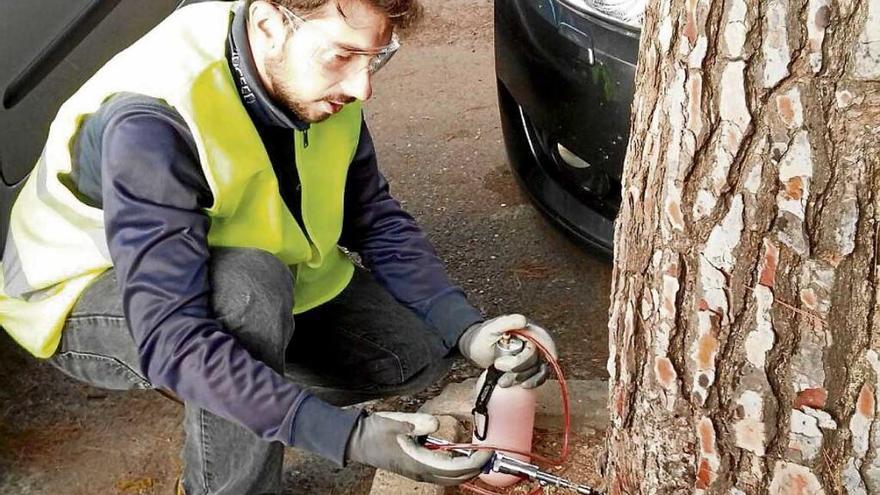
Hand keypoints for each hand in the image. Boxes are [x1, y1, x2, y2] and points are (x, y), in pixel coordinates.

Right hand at [345, 412, 491, 485]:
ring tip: (479, 458)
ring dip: (465, 470)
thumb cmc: (375, 431)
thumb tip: (436, 423)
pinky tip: (459, 457)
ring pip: (448, 477)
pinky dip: (454, 467)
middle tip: (489, 457)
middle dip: (474, 469)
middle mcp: (420, 471)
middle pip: (454, 477)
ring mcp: (417, 471)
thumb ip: (417, 423)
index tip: (486, 453)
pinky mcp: (415, 467)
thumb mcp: (396, 422)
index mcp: (417, 463)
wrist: (357, 440)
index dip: (473, 463)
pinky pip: (440, 472)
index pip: (453, 468)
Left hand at [458, 315, 556, 388]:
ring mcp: (530, 357)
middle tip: (499, 364)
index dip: (550, 348)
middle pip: (536, 357)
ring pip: (536, 370)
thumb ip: (506, 322)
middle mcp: (532, 343)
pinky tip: (522, 385)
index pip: (544, 338)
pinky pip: (536, 377)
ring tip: (502, 380)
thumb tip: (524, 321)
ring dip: (520, 377)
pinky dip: (532, 382)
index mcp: (526, 330)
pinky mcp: (526, 369)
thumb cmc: (482, 336)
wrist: (475, 349)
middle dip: (519, 365)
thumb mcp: (491, 327)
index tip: (551, 358)